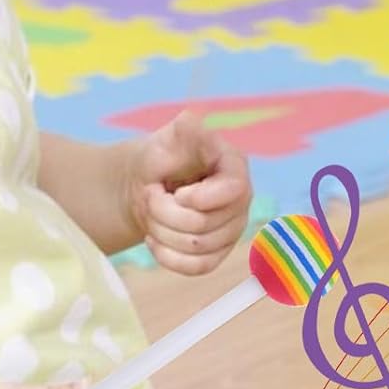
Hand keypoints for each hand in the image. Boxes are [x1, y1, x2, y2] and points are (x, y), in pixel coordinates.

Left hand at [124, 109, 252, 275]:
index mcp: (234, 168)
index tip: (176, 191)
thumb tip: (190, 119)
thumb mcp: (167, 140)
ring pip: (198, 249)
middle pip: (206, 225)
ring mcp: (231, 230)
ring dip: (163, 234)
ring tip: (151, 215)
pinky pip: (196, 268)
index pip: (232, 191)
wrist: (147, 186)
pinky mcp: (217, 254)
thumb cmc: (160, 159)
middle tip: (150, 196)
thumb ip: (182, 132)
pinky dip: (168, 257)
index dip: (199, 197)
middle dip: (166, 213)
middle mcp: (241, 201)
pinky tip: (154, 240)